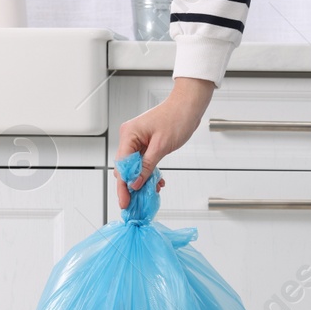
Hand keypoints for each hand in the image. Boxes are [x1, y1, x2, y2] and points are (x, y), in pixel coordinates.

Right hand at [114, 77, 214, 208]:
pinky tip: (156, 182)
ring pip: (135, 167)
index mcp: (129, 134)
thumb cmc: (177, 118)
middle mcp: (130, 137)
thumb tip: (136, 183)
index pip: (121, 165)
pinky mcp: (146, 144)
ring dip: (142, 180)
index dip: (123, 186)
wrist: (189, 106)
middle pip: (125, 168)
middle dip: (132, 186)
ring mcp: (138, 140)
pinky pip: (143, 162)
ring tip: (151, 192)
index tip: (125, 201)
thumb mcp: (161, 146)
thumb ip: (147, 167)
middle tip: (137, 203)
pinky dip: (149, 173)